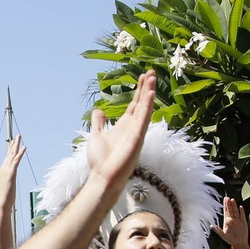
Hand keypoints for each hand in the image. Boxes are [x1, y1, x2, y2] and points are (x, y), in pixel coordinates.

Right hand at [0, 136, 26, 205]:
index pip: (7, 158)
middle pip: (9, 154)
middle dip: (13, 144)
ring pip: (12, 155)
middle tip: (17, 136)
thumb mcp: (7, 188)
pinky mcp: (11, 173)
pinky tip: (24, 147)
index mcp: (2, 172)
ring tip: (19, 137)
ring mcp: (6, 171)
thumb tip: (10, 184)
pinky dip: (20, 153)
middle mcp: (3, 169)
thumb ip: (9, 183)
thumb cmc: (5, 199)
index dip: (10, 150)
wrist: (1, 203)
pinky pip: (16, 161)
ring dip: (16, 145)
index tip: (13, 142)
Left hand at [86, 71, 157, 185]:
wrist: (103, 176)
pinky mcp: (137, 138)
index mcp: (125, 125)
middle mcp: (133, 127)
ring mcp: (136, 132)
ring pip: (144, 109)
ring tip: (152, 78)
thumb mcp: (97, 135)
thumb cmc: (101, 160)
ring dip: (148, 93)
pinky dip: (147, 106)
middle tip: (151, 72)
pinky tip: (150, 94)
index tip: (143, 76)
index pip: (134, 104)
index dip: (139, 90)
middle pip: (141, 103)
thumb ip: (99, 122)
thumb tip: (99, 110)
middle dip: (146, 88)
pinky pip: (143, 119)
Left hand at [212, 197, 249, 248]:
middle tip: (227, 197)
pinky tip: (240, 207)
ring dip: (234, 206)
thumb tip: (211, 226)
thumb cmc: (230, 240)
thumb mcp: (223, 235)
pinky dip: (241, 212)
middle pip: (230, 210)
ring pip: (236, 211)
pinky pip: (242, 216)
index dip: (225, 205)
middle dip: (229, 204)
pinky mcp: (243, 223)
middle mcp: (232, 219)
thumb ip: (218, 230)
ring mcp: (238, 220)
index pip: (226, 211)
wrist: (239, 243)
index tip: (224, 199)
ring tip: (232, 200)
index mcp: (227, 221)